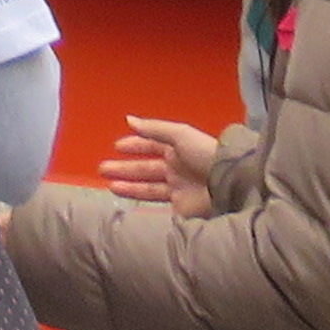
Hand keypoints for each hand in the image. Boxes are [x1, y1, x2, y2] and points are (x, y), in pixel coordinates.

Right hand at [98, 117, 220, 217]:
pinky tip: (129, 206)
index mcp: (176, 149)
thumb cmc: (204, 154)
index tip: (116, 147)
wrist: (227, 184)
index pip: (150, 146)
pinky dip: (143, 207)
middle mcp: (175, 169)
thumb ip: (153, 129)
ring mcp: (178, 190)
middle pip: (145, 169)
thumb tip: (128, 119)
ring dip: (128, 186)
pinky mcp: (180, 209)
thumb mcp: (179, 135)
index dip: (134, 145)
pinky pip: (158, 208)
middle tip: (102, 169)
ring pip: (148, 188)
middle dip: (125, 168)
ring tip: (109, 185)